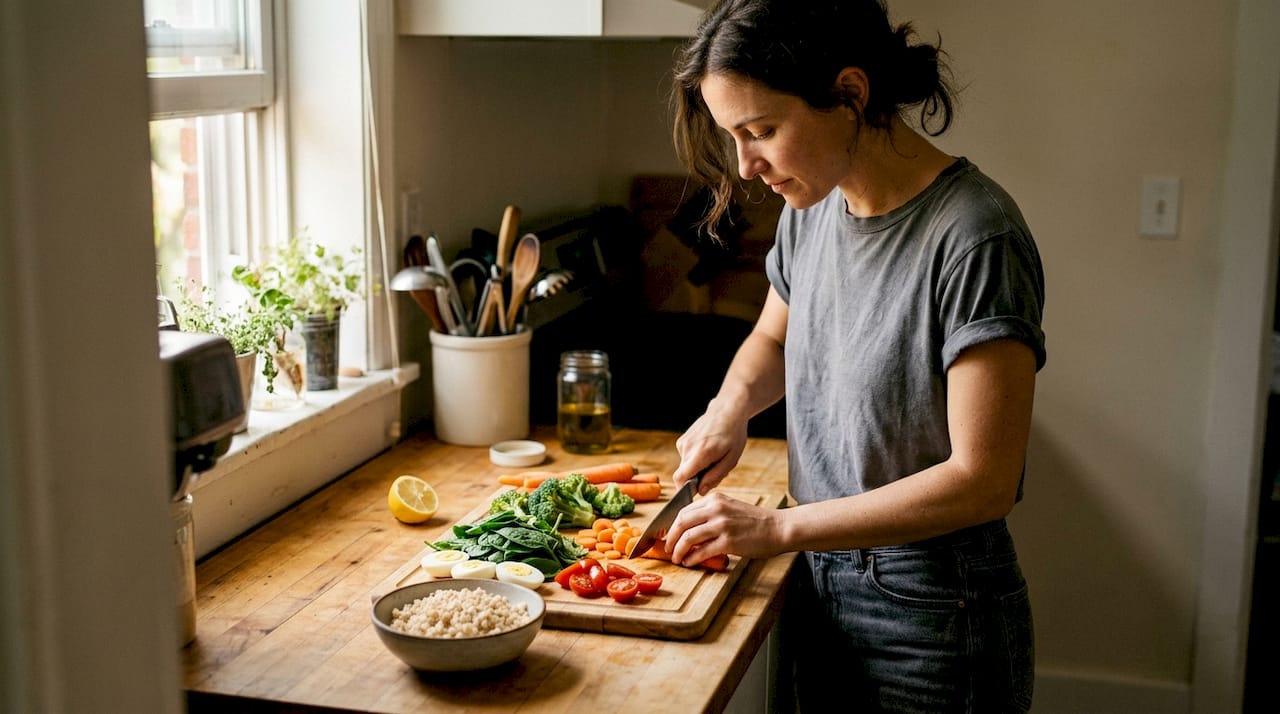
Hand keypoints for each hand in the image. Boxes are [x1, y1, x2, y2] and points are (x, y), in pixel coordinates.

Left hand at [664, 491, 783, 565]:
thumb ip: (711, 514)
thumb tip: (689, 530)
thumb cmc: (755, 521)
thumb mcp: (730, 508)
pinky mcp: (728, 542)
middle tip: (668, 549)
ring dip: (678, 550)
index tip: (669, 536)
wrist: (779, 528)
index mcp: (715, 499)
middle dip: (671, 538)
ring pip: (688, 537)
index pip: (683, 511)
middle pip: (681, 522)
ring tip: (677, 558)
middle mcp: (716, 509)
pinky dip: (692, 559)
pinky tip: (689, 563)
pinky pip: (702, 552)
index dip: (672, 526)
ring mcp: (722, 525)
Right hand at [672, 400, 749, 493]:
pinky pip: (686, 458)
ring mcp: (683, 443)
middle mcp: (687, 447)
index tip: (695, 492)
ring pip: (686, 466)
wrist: (727, 411)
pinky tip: (709, 450)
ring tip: (715, 457)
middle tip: (716, 469)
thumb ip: (715, 477)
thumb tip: (700, 491)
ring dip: (698, 468)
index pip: (680, 478)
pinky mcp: (682, 440)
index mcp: (700, 452)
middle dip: (698, 478)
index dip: (684, 490)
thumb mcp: (731, 459)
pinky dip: (696, 459)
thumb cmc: (733, 434)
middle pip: (684, 474)